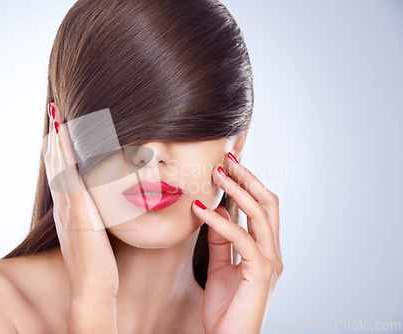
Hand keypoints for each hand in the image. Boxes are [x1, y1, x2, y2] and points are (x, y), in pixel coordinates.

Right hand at [43, 103, 118, 331]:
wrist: (92, 284)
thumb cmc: (97, 263)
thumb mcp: (94, 234)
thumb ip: (95, 217)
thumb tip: (101, 206)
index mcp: (69, 208)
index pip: (62, 172)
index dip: (60, 149)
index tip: (61, 127)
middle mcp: (63, 203)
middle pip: (56, 162)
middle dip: (55, 136)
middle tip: (55, 110)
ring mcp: (67, 204)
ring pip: (59, 163)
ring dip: (57, 138)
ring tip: (57, 114)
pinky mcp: (76, 207)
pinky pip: (68, 172)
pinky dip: (65, 152)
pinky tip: (66, 134)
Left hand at [191, 153, 282, 333]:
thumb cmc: (227, 310)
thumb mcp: (220, 268)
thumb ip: (221, 242)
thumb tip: (213, 213)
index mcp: (266, 250)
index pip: (262, 208)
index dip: (248, 184)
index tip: (229, 166)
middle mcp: (273, 253)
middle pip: (268, 204)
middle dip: (248, 178)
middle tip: (228, 159)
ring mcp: (270, 262)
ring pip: (259, 214)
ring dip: (237, 190)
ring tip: (216, 174)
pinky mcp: (260, 272)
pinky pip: (240, 238)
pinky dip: (220, 220)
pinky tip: (200, 210)